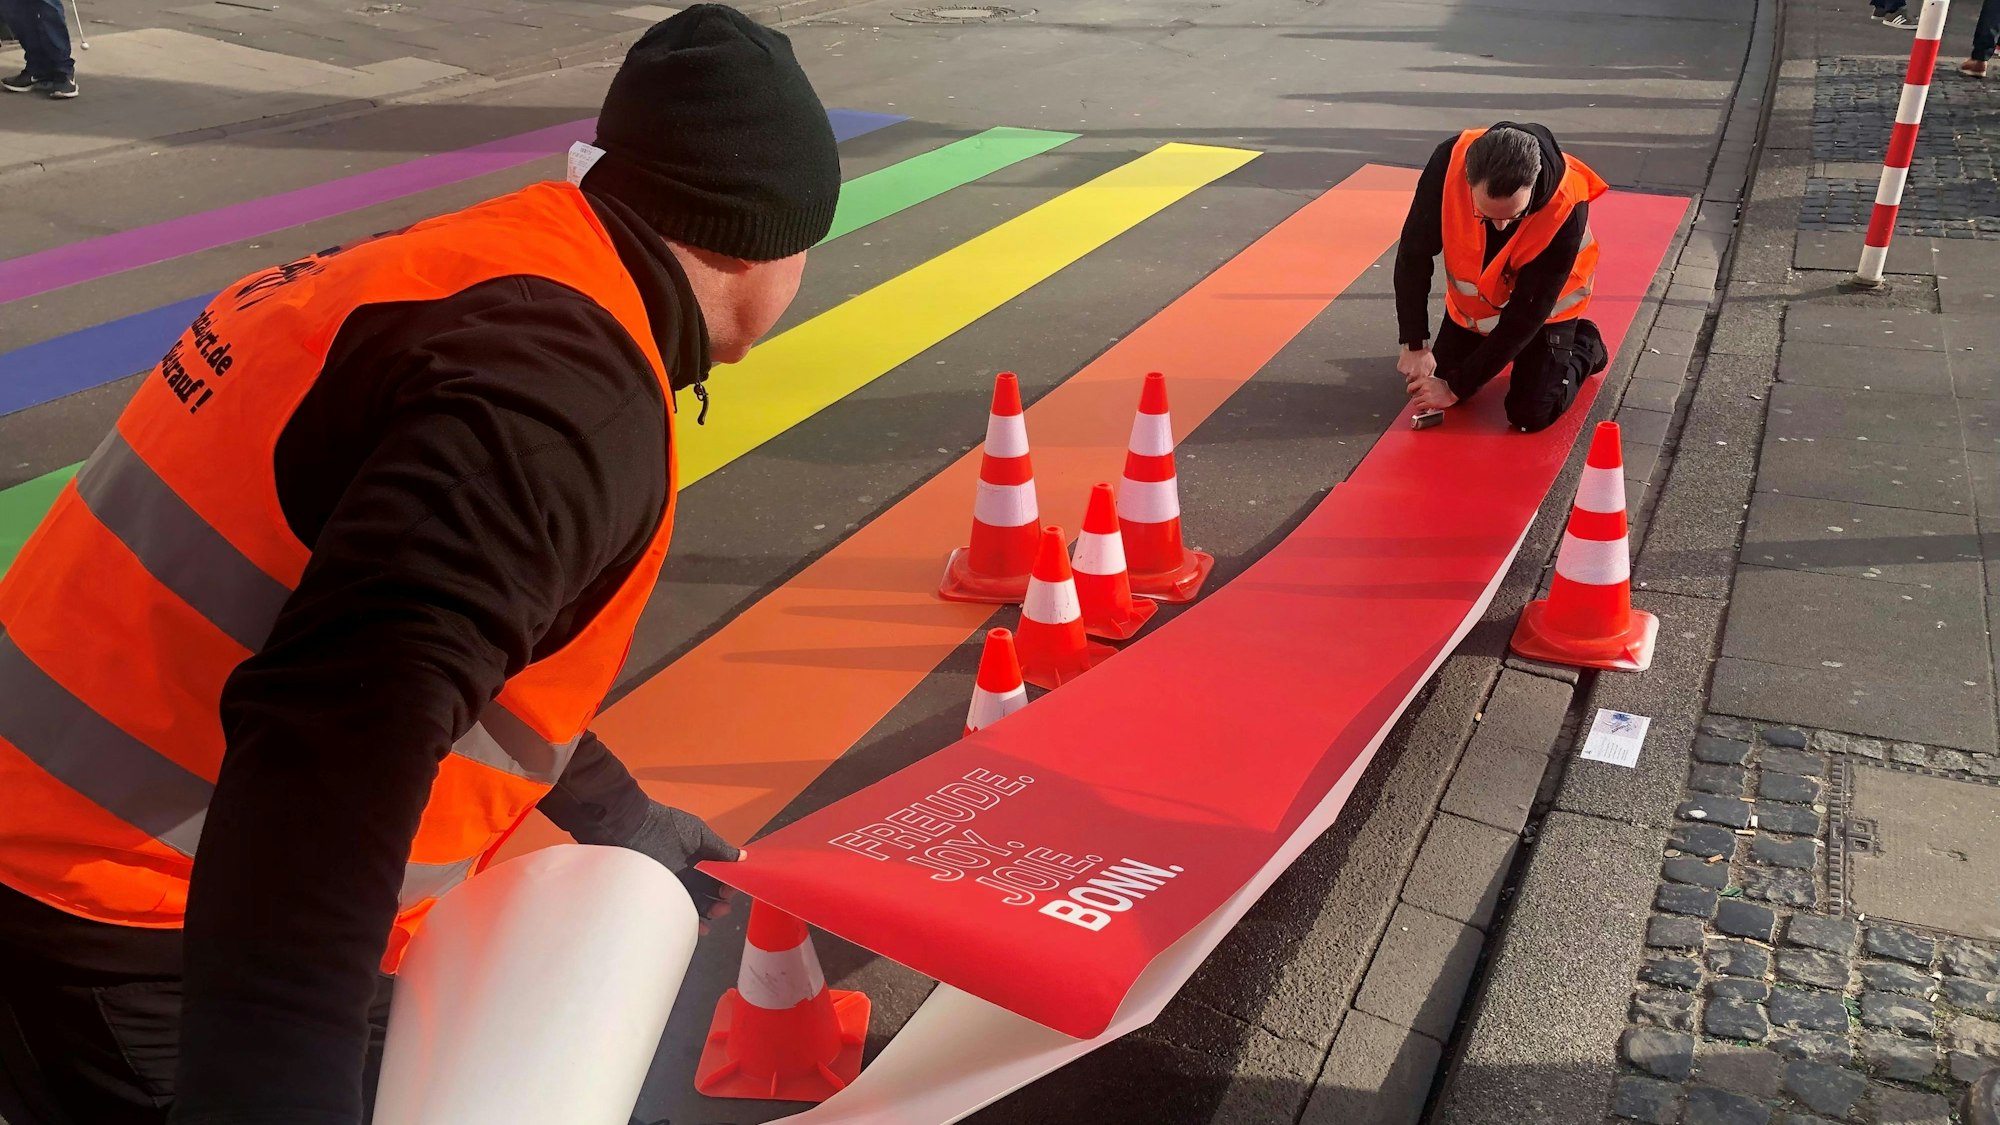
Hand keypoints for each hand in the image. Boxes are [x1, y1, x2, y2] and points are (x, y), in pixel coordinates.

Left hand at [620, 801, 744, 933]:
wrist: (627, 828)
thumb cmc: (664, 825)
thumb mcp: (697, 833)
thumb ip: (719, 848)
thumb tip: (742, 858)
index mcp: (698, 858)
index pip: (717, 876)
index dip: (727, 883)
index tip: (732, 888)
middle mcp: (686, 874)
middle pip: (707, 894)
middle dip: (719, 901)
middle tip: (724, 905)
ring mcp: (671, 886)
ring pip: (694, 905)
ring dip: (708, 912)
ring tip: (716, 913)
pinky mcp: (657, 897)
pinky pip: (675, 912)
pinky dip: (689, 921)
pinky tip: (699, 927)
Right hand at [1396, 345, 1435, 387]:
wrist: (1415, 345)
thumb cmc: (1424, 353)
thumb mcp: (1432, 364)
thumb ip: (1431, 374)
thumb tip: (1429, 379)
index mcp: (1422, 375)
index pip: (1418, 385)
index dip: (1418, 383)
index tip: (1417, 381)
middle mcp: (1413, 375)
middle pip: (1411, 382)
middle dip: (1413, 377)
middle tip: (1415, 369)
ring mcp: (1406, 372)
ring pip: (1406, 376)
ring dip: (1408, 372)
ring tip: (1412, 364)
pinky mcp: (1400, 368)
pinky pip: (1401, 371)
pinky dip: (1404, 367)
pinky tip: (1408, 362)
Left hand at [1409, 375, 1457, 411]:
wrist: (1454, 391)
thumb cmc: (1445, 386)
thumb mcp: (1433, 379)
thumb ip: (1424, 383)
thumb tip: (1415, 389)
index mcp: (1425, 380)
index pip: (1410, 386)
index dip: (1410, 391)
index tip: (1412, 393)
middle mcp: (1425, 387)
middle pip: (1413, 395)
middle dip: (1417, 398)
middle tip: (1423, 399)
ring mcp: (1427, 395)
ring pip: (1415, 402)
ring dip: (1419, 404)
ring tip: (1424, 403)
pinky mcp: (1430, 403)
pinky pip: (1419, 407)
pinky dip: (1421, 408)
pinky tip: (1425, 407)